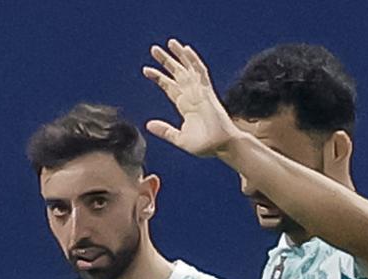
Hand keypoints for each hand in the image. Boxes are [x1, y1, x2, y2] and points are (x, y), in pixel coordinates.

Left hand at [143, 40, 242, 158]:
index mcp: (185, 105)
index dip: (159, 77)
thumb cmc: (205, 145)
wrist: (222, 146)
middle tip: (154, 49)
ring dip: (179, 56)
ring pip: (188, 69)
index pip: (169, 87)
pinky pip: (201, 73)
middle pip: (177, 74)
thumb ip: (165, 130)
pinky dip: (194, 61)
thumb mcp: (179, 138)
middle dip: (166, 61)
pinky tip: (186, 51)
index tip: (146, 69)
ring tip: (170, 43)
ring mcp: (201, 92)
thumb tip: (148, 124)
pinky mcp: (208, 92)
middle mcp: (192, 95)